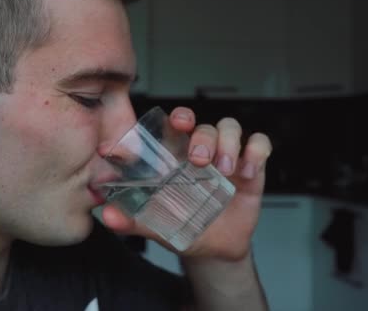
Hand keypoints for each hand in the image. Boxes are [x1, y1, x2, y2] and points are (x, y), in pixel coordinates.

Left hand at [101, 107, 272, 261]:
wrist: (214, 250)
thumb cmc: (183, 228)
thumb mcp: (157, 225)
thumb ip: (132, 220)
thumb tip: (107, 216)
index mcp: (176, 158)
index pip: (175, 126)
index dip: (178, 118)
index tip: (177, 123)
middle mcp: (201, 151)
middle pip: (204, 124)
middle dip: (203, 136)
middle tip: (200, 160)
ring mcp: (227, 157)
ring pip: (231, 127)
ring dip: (228, 143)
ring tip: (225, 169)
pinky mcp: (251, 168)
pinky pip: (259, 144)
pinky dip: (255, 153)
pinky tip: (246, 174)